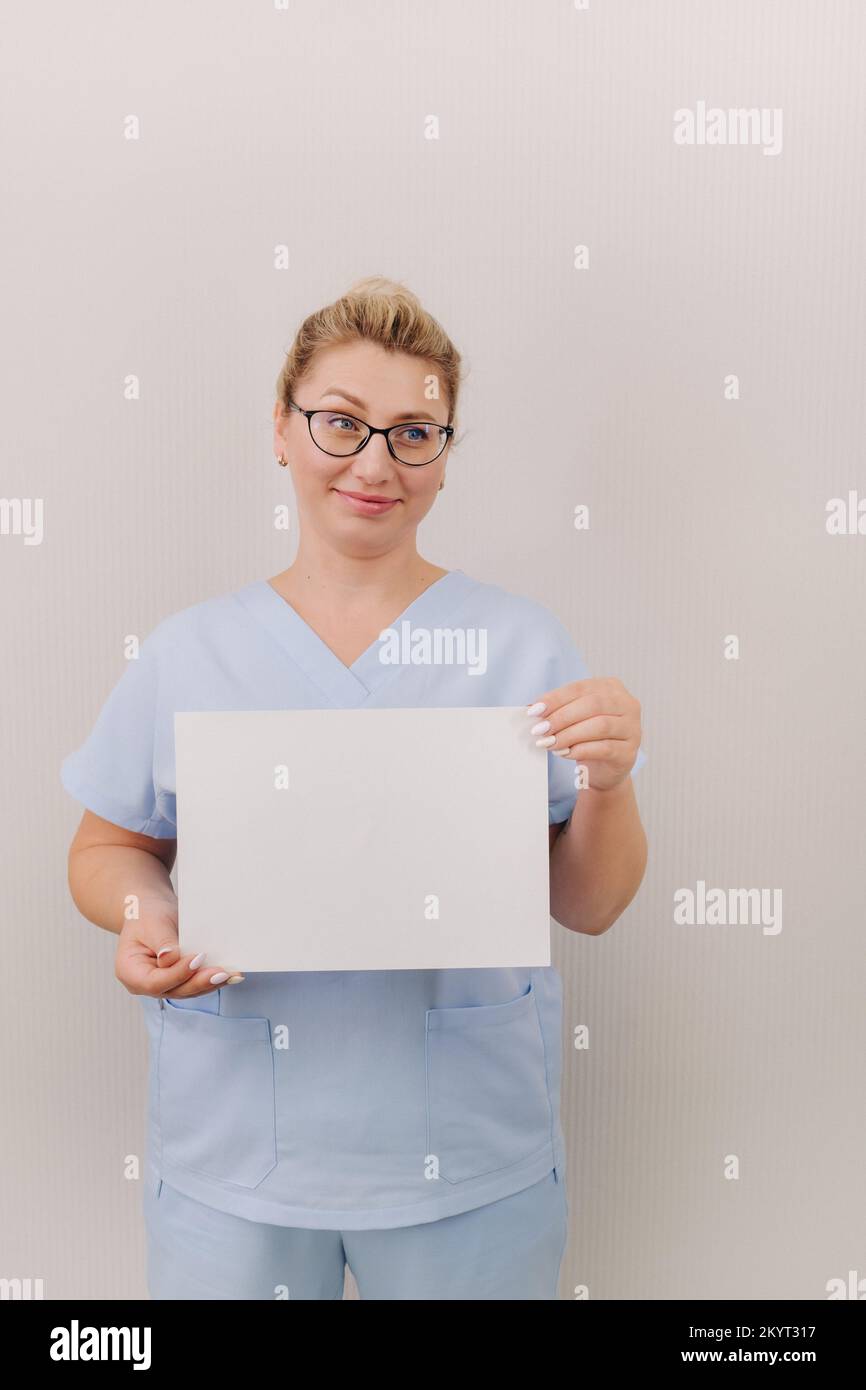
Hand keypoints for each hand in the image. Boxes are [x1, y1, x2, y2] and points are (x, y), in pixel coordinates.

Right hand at [115, 894, 239, 999]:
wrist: (150, 911)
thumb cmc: (147, 915)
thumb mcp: (152, 923)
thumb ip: (162, 942)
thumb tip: (170, 959)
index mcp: (130, 972)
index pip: (155, 982)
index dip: (178, 973)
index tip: (197, 959)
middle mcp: (145, 984)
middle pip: (174, 990)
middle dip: (199, 982)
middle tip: (221, 973)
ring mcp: (163, 985)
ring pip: (188, 990)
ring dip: (210, 983)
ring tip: (230, 975)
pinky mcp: (178, 981)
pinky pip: (196, 984)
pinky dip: (212, 980)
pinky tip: (231, 975)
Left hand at [526, 677, 641, 792]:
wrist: (604, 768)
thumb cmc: (587, 737)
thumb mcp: (574, 718)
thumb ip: (558, 709)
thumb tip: (532, 707)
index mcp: (612, 688)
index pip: (581, 688)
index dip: (556, 699)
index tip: (534, 711)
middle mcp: (627, 704)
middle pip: (592, 705)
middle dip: (561, 717)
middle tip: (540, 730)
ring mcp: (632, 728)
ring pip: (600, 725)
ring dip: (569, 735)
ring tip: (549, 743)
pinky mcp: (629, 752)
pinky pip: (605, 748)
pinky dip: (581, 750)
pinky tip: (565, 753)